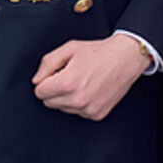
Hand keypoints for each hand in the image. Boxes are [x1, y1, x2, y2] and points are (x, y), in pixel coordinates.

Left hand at [31, 32, 148, 119]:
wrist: (126, 59)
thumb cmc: (99, 52)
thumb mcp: (69, 48)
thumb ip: (47, 63)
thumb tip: (36, 80)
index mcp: (68, 82)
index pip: (39, 92)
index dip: (46, 80)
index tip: (56, 73)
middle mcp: (77, 99)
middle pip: (49, 103)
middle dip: (54, 90)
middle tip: (69, 76)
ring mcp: (88, 109)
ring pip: (62, 109)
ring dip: (67, 98)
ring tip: (81, 81)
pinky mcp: (96, 115)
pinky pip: (77, 113)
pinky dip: (79, 103)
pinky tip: (89, 89)